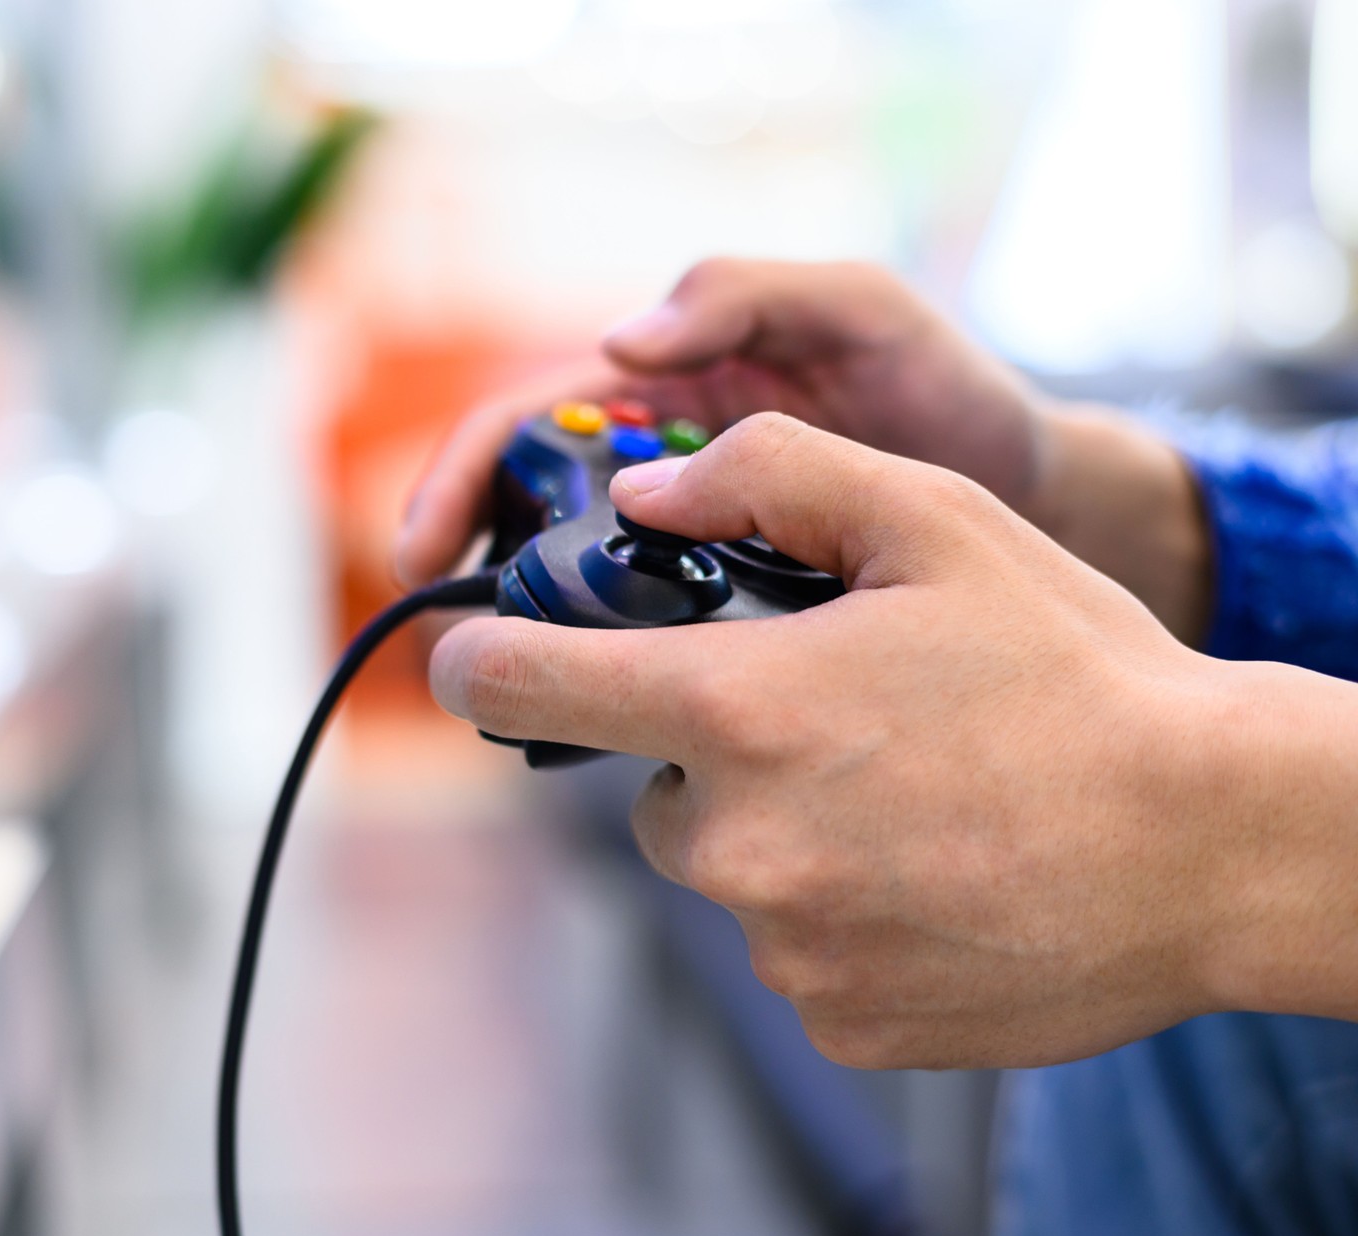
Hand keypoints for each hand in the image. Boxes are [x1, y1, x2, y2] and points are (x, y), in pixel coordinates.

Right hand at [394, 257, 1212, 642]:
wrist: (1033, 497)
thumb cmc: (943, 385)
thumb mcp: (856, 308)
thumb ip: (747, 295)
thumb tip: (617, 346)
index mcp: (661, 387)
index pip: (522, 419)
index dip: (458, 477)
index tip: (424, 549)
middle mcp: (658, 467)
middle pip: (523, 512)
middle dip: (471, 570)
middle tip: (449, 645)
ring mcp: (691, 546)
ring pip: (573, 588)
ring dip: (530, 635)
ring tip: (508, 693)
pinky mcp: (730, 614)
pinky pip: (644, 643)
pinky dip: (609, 674)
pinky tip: (598, 719)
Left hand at [428, 414, 1265, 1068]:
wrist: (1214, 843)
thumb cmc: (1075, 672)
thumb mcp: (933, 520)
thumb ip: (769, 473)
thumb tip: (646, 488)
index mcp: (735, 710)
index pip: (524, 686)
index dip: (482, 662)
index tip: (474, 657)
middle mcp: (734, 843)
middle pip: (652, 791)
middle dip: (715, 754)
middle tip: (839, 725)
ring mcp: (782, 949)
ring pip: (728, 873)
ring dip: (784, 835)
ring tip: (913, 802)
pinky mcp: (837, 1024)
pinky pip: (793, 952)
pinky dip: (839, 915)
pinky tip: (936, 877)